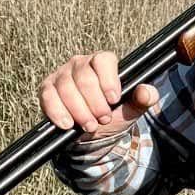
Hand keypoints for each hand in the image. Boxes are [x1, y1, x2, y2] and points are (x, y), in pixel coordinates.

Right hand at [39, 50, 160, 136]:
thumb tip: (146, 92)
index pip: (103, 60)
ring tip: (90, 125)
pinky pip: (48, 97)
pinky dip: (58, 112)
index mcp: (102, 62)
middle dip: (95, 103)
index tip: (113, 100)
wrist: (93, 133)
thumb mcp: (132, 108)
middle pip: (84, 78)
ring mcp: (61, 75)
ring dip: (79, 111)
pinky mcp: (47, 90)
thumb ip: (143, 98)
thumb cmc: (114, 113)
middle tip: (103, 119)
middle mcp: (80, 64)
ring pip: (66, 88)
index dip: (108, 80)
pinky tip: (67, 124)